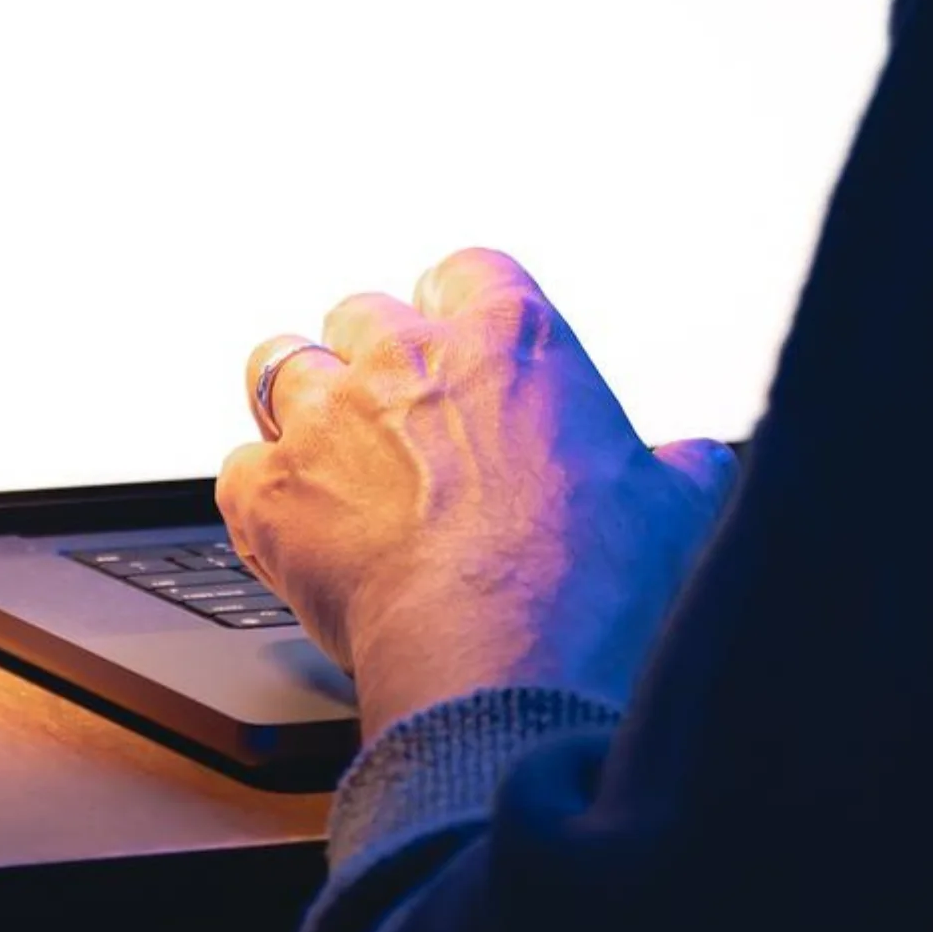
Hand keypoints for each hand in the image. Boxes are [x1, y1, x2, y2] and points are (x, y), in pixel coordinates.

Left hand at [222, 249, 737, 735]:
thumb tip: (693, 463)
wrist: (509, 661)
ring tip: (329, 464)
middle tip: (398, 424)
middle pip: (363, 313)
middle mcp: (410, 356)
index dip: (460, 309)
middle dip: (374, 360)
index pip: (466, 269)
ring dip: (302, 409)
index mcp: (513, 339)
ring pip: (280, 365)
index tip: (465, 349)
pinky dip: (260, 499)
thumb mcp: (676, 508)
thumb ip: (677, 466)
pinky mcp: (272, 492)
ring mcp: (329, 418)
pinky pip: (238, 469)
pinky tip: (292, 536)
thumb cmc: (596, 583)